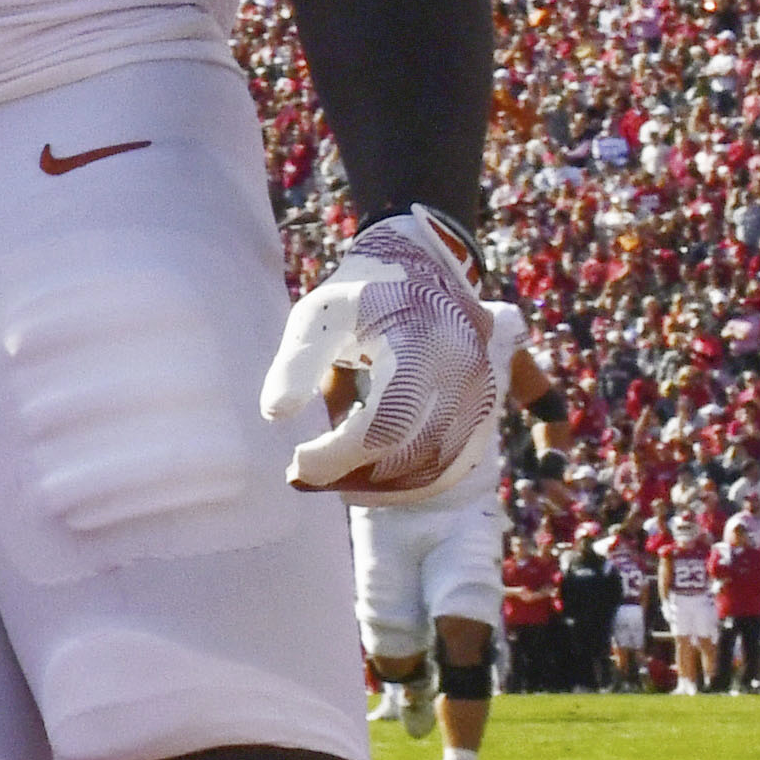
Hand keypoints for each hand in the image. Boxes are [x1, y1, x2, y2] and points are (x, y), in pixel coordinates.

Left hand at [260, 208, 511, 495]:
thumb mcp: (318, 316)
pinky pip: (452, 465)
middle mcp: (463, 371)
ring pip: (435, 468)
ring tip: (330, 474)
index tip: (296, 461)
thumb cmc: (360, 297)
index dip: (338, 455)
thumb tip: (275, 414)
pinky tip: (367, 479)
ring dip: (379, 486)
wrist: (422, 273)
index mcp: (422, 343)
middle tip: (303, 472)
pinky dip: (408, 483)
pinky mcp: (484, 411)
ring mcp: (482, 393)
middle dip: (351, 474)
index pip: (386, 423)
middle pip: (412, 452)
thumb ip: (296, 363)